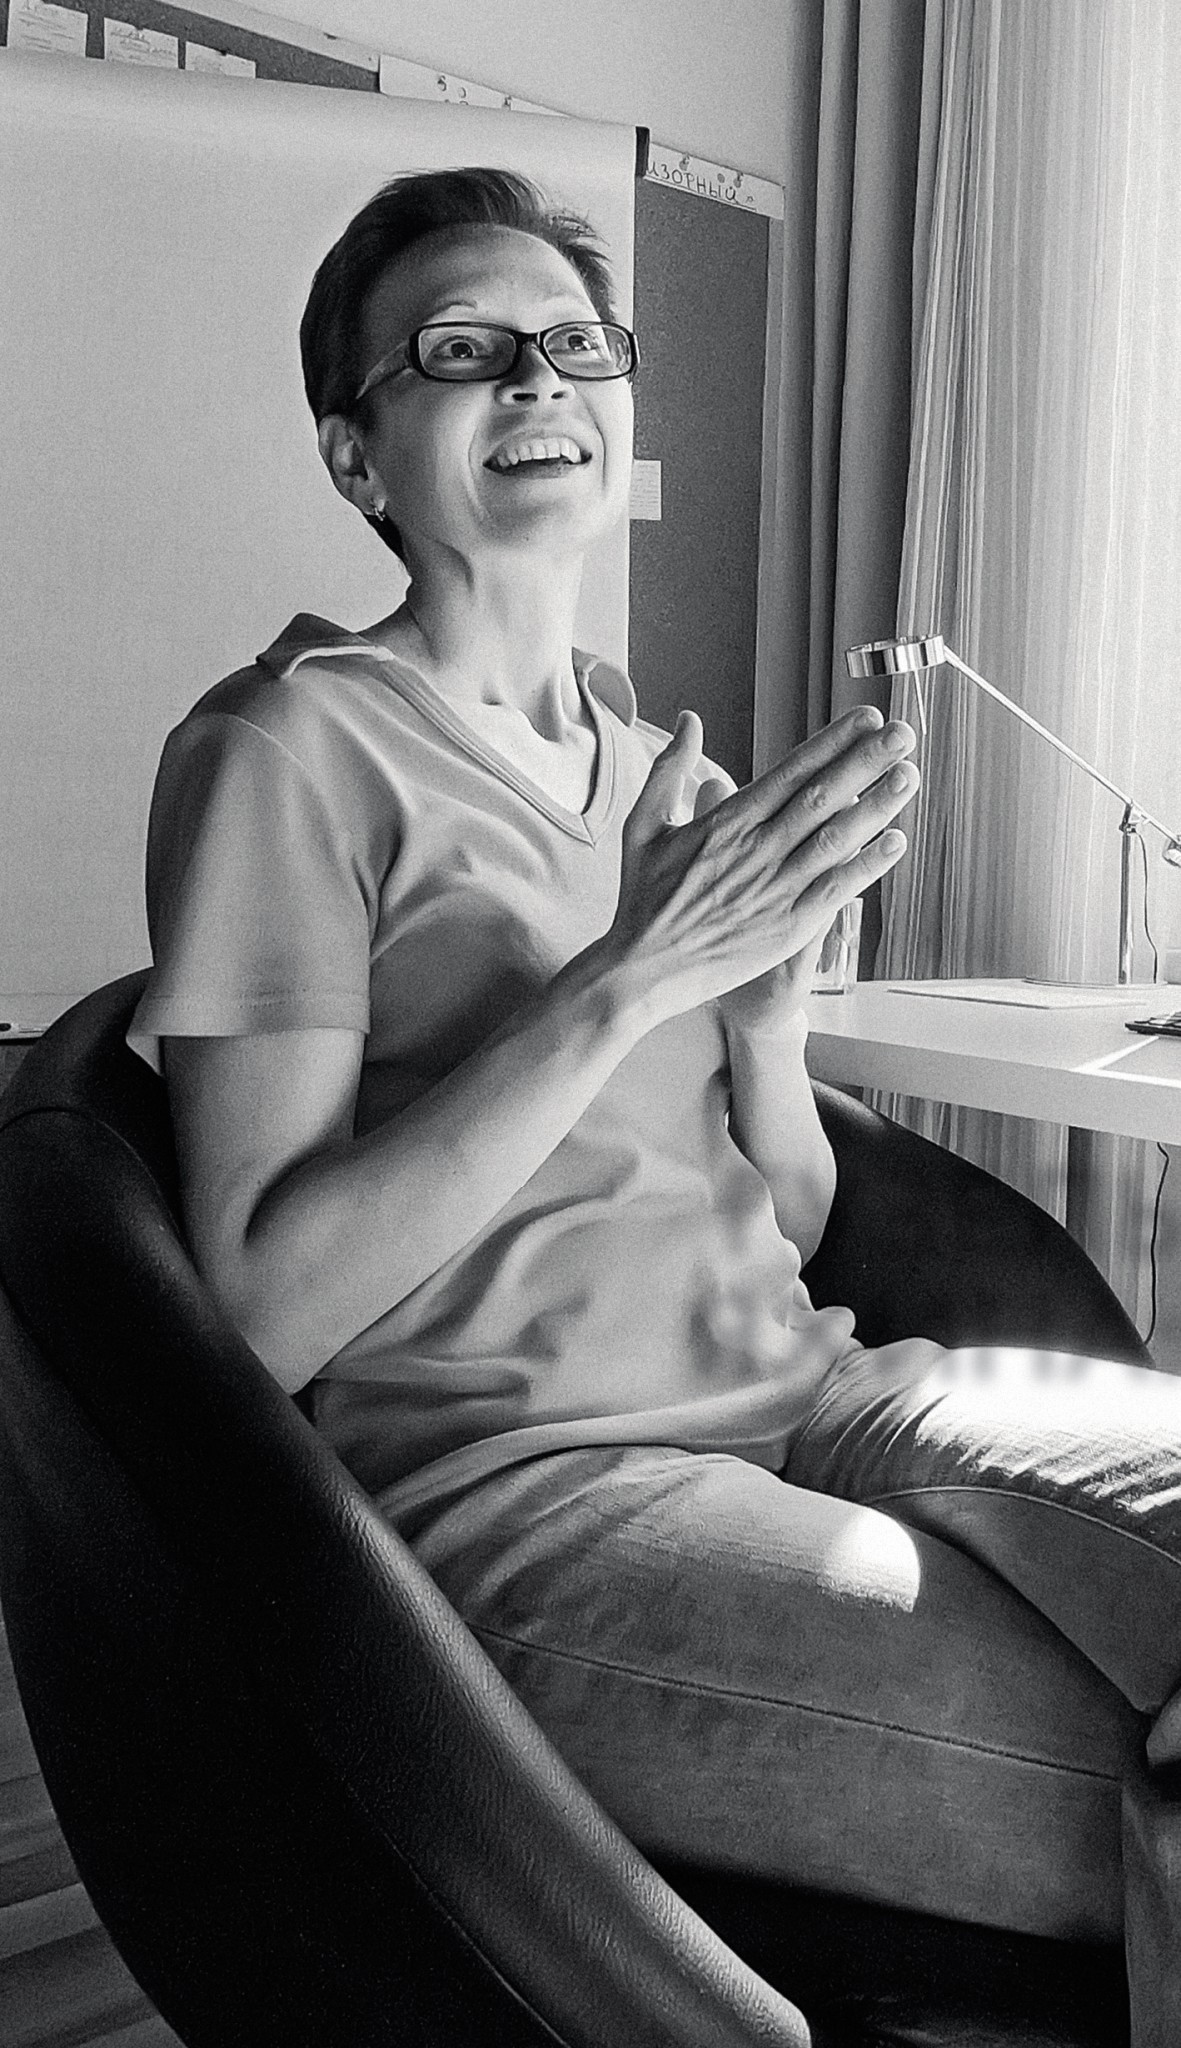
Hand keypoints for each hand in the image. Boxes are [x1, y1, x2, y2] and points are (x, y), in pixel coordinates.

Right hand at [604, 704, 918, 1031]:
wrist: (641, 969)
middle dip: (866, 761)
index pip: (791, 771)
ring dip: (877, 805)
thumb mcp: (644, 825)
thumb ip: (670, 768)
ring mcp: (775, 888)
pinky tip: (895, 842)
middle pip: (822, 795)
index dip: (832, 742)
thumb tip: (688, 720)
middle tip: (903, 733)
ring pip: (835, 838)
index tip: (865, 719)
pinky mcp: (787, 926)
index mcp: (727, 820)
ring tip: (909, 775)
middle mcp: (757, 848)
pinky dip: (866, 865)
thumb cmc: (642, 899)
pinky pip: (835, 888)